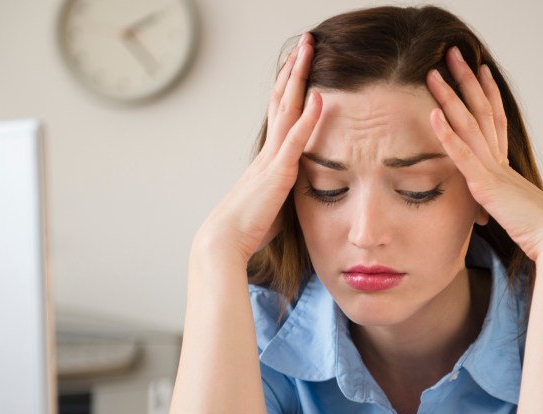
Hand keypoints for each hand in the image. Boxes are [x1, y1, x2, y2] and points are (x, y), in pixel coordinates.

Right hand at [197, 34, 321, 263]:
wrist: (223, 241)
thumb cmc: (247, 230)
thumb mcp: (272, 205)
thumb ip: (284, 192)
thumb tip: (293, 193)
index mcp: (267, 158)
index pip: (280, 113)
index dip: (290, 87)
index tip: (299, 64)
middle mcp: (268, 151)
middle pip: (282, 99)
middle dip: (294, 69)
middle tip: (305, 42)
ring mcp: (271, 159)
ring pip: (286, 109)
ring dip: (299, 78)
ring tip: (309, 49)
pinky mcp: (278, 173)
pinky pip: (295, 140)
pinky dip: (308, 117)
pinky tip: (319, 96)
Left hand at [426, 48, 542, 262]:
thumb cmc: (540, 233)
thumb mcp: (516, 215)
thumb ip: (503, 207)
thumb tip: (497, 212)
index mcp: (507, 167)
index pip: (496, 120)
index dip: (487, 93)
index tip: (480, 70)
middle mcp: (500, 161)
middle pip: (481, 110)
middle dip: (466, 80)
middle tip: (453, 53)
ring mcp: (493, 170)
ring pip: (469, 125)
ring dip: (449, 98)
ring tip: (434, 73)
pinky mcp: (486, 185)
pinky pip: (463, 154)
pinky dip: (447, 134)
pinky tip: (432, 114)